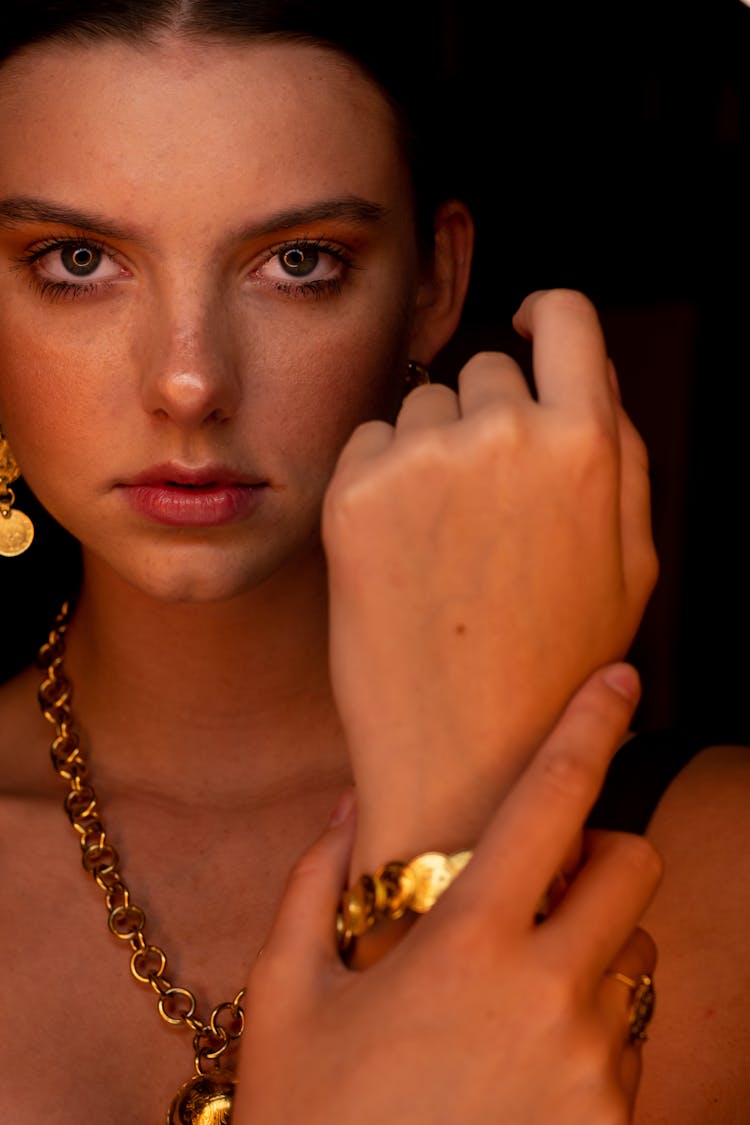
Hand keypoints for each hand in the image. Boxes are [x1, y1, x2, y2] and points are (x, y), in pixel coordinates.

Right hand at [234, 665, 660, 1124]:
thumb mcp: (285, 1002)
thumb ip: (312, 888)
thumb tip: (346, 809)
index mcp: (470, 944)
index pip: (553, 799)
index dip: (592, 724)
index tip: (620, 678)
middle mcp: (553, 993)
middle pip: (634, 866)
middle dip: (601, 853)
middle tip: (545, 879)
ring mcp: (597, 1067)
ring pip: (639, 957)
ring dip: (597, 947)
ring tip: (520, 990)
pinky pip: (633, 1039)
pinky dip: (597, 1026)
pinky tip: (526, 1064)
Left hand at [322, 289, 657, 869]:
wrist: (465, 752)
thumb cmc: (557, 662)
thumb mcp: (632, 560)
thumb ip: (620, 452)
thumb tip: (588, 370)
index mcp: (585, 442)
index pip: (568, 316)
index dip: (547, 313)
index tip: (528, 323)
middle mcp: (502, 432)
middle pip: (485, 370)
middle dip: (487, 417)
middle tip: (486, 506)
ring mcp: (420, 460)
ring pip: (419, 407)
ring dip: (429, 449)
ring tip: (443, 542)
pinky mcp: (352, 493)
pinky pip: (368, 443)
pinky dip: (379, 478)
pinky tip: (399, 549)